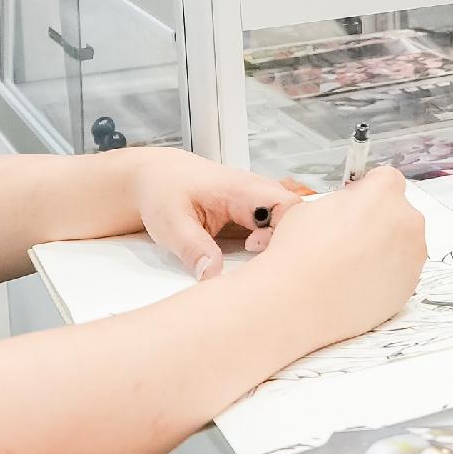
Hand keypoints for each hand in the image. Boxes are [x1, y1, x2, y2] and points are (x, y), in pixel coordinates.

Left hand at [119, 146, 316, 279]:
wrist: (157, 177)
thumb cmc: (163, 191)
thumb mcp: (170, 223)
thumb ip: (193, 249)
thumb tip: (213, 275)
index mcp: (241, 189)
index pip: (287, 206)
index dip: (280, 232)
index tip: (253, 248)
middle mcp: (256, 193)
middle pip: (295, 217)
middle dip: (285, 243)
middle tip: (257, 261)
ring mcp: (257, 203)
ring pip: (287, 223)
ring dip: (277, 245)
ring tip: (254, 261)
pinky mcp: (253, 215)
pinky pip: (275, 229)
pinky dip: (269, 246)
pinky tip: (251, 258)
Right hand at [258, 168, 430, 347]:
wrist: (300, 304)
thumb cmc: (301, 254)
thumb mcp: (310, 208)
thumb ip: (341, 202)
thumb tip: (350, 209)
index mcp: (383, 195)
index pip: (386, 178)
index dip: (368, 189)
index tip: (355, 202)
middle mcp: (406, 222)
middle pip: (398, 211)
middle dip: (378, 219)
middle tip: (348, 238)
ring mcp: (413, 256)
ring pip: (403, 242)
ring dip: (384, 247)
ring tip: (350, 265)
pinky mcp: (410, 286)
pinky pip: (401, 271)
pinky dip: (386, 274)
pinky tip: (357, 283)